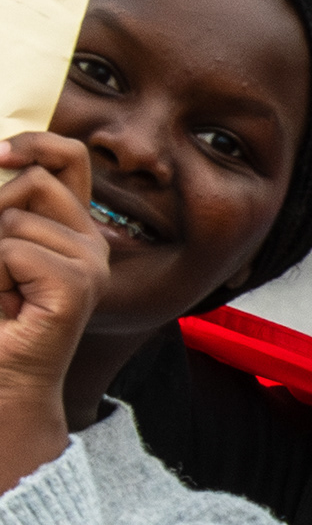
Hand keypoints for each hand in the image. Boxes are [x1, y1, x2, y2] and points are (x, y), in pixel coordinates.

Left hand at [0, 133, 109, 490]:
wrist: (0, 380)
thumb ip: (2, 211)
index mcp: (70, 229)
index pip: (69, 159)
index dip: (36, 144)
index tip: (1, 155)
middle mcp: (89, 243)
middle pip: (35, 180)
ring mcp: (89, 265)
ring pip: (17, 216)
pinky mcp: (78, 286)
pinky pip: (15, 249)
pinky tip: (7, 305)